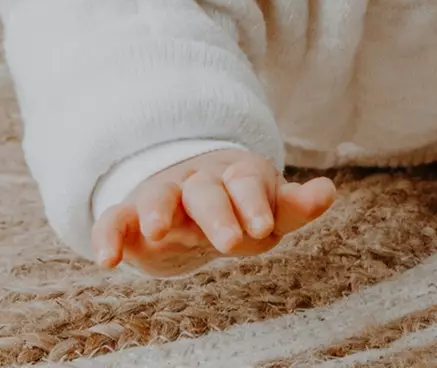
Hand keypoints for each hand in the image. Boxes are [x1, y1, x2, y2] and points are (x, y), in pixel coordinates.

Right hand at [89, 148, 336, 276]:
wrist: (188, 204)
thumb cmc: (238, 210)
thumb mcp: (268, 211)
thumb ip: (295, 205)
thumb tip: (328, 190)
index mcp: (236, 176)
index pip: (248, 182)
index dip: (254, 203)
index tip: (262, 229)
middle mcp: (198, 182)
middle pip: (206, 190)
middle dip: (218, 213)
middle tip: (231, 242)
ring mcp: (163, 197)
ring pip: (160, 196)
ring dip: (158, 210)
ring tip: (158, 230)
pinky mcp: (130, 217)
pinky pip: (114, 220)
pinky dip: (108, 236)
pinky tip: (108, 260)